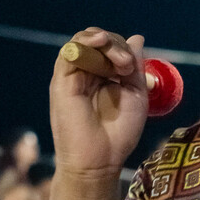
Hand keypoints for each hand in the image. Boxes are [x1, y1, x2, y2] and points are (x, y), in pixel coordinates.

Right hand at [50, 27, 148, 178]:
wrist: (99, 162)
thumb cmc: (118, 135)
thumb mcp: (135, 95)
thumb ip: (135, 67)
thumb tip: (137, 38)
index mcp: (103, 77)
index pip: (110, 48)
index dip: (123, 50)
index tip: (131, 68)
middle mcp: (86, 74)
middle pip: (97, 42)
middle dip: (115, 45)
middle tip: (126, 65)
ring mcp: (73, 77)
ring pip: (82, 42)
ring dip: (104, 42)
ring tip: (119, 60)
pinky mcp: (62, 81)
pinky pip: (70, 52)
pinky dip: (85, 42)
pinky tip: (100, 42)